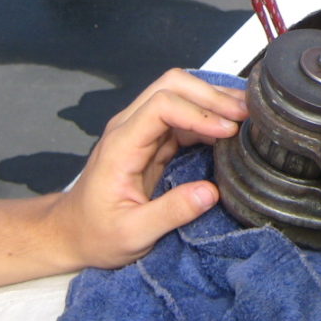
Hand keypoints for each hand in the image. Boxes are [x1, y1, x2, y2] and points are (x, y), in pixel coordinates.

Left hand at [47, 69, 248, 269]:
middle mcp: (129, 127)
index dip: (199, 112)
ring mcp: (141, 129)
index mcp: (121, 145)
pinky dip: (209, 115)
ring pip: (180, 93)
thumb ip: (171, 213)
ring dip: (213, 100)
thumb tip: (209, 192)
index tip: (227, 131)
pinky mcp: (153, 138)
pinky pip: (183, 114)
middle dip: (211, 96)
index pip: (161, 105)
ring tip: (247, 115)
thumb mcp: (132, 235)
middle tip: (245, 115)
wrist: (73, 232)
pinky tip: (230, 127)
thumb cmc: (96, 234)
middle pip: (172, 86)